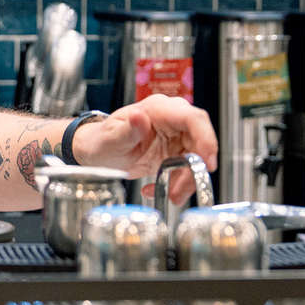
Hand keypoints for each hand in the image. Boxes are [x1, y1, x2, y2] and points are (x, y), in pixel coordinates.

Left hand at [72, 95, 217, 201]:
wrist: (98, 153)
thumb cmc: (102, 141)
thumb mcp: (110, 139)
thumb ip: (126, 130)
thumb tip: (140, 116)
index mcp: (157, 109)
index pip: (192, 118)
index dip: (206, 139)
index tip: (207, 162)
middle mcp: (171, 119)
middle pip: (200, 140)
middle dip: (195, 168)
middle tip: (182, 189)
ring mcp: (175, 135)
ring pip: (196, 157)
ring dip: (186, 180)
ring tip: (170, 195)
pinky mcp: (175, 151)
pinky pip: (187, 167)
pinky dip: (178, 182)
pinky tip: (156, 188)